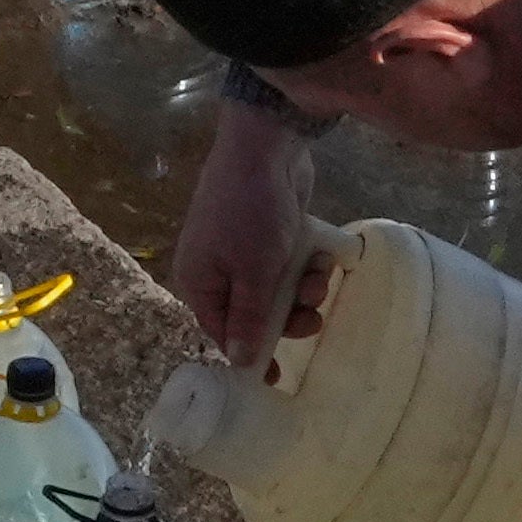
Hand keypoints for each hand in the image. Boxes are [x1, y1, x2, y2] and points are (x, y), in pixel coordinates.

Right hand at [171, 98, 331, 359]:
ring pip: (277, 291)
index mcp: (199, 282)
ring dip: (302, 292)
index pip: (222, 333)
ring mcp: (244, 250)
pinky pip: (289, 265)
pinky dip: (305, 266)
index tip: (279, 376)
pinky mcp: (270, 233)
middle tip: (312, 317)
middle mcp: (217, 269)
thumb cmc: (251, 214)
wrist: (265, 146)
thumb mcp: (253, 274)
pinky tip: (322, 259)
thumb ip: (249, 320)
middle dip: (287, 317)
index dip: (251, 353)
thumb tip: (240, 362)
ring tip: (318, 279)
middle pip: (254, 314)